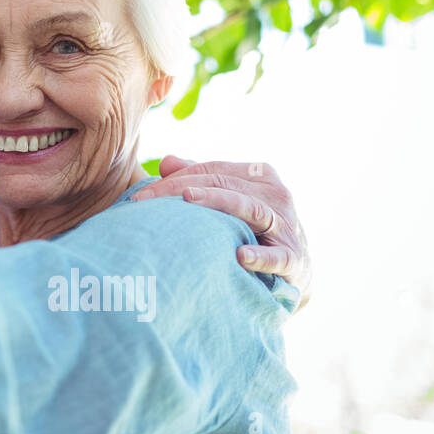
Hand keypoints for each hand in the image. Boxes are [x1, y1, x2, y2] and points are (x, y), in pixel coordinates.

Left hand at [133, 155, 311, 308]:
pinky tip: (240, 256)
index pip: (211, 170)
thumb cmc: (254, 231)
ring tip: (187, 201)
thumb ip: (201, 180)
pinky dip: (260, 256)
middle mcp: (275, 194)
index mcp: (258, 176)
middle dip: (180, 189)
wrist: (294, 272)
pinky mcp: (294, 258)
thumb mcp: (230, 201)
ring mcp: (286, 225)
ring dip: (217, 203)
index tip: (139, 196)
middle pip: (223, 183)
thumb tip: (166, 161)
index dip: (174, 179)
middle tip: (145, 201)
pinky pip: (278, 256)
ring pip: (249, 207)